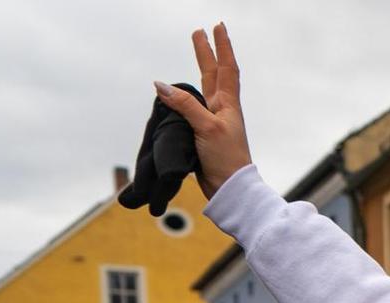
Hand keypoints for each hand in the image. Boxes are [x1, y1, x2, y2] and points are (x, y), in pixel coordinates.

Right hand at [154, 24, 252, 196]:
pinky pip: (189, 110)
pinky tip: (177, 96)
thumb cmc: (226, 158)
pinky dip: (182, 99)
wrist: (229, 188)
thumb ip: (184, 105)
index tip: (217, 27)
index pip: (226, 68)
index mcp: (227, 104)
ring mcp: (212, 121)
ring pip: (201, 90)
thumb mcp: (205, 127)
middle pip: (213, 74)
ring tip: (195, 57)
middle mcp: (221, 110)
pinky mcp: (202, 135)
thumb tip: (160, 85)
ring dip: (198, 72)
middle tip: (199, 32)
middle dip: (206, 53)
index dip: (222, 47)